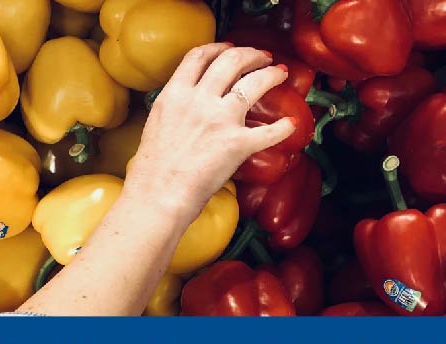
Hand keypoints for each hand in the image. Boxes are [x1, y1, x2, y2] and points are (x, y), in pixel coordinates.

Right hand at [124, 42, 295, 222]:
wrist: (158, 193)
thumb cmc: (153, 168)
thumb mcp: (157, 123)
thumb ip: (175, 107)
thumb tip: (188, 106)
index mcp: (175, 94)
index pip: (199, 56)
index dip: (219, 47)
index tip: (230, 48)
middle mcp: (199, 100)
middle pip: (231, 60)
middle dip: (252, 54)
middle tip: (263, 57)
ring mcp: (220, 119)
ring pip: (254, 82)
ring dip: (272, 74)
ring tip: (280, 73)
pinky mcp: (238, 143)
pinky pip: (269, 132)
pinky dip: (283, 128)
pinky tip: (291, 124)